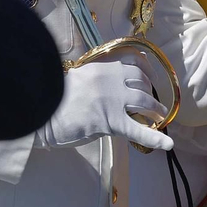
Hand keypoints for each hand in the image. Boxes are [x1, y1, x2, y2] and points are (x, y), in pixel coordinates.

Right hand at [42, 51, 173, 151]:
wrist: (40, 110)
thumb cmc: (54, 96)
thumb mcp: (78, 77)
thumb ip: (96, 77)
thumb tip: (112, 83)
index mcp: (102, 67)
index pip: (134, 62)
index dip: (147, 70)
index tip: (152, 77)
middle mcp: (111, 80)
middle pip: (141, 83)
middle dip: (151, 93)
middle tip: (154, 103)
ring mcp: (112, 100)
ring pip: (144, 102)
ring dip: (156, 110)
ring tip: (160, 117)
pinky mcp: (110, 122)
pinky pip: (137, 130)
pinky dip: (154, 138)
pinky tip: (167, 144)